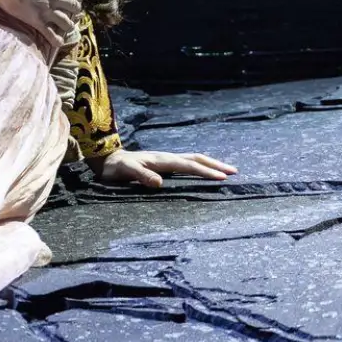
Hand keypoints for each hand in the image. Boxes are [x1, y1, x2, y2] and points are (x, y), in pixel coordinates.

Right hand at [0, 0, 83, 45]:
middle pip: (75, 7)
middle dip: (74, 8)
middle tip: (68, 8)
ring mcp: (46, 10)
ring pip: (67, 23)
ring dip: (68, 23)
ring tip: (64, 22)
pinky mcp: (35, 21)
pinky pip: (53, 36)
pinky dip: (58, 39)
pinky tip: (57, 38)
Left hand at [89, 149, 237, 187]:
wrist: (107, 160)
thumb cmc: (116, 168)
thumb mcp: (126, 172)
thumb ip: (141, 176)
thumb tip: (160, 183)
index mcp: (162, 160)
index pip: (189, 165)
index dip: (205, 172)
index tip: (222, 178)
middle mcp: (167, 157)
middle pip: (197, 158)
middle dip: (215, 165)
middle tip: (234, 172)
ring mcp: (165, 159)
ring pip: (193, 159)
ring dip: (210, 164)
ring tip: (225, 171)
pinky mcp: (163, 164)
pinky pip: (186, 163)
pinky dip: (200, 166)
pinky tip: (203, 171)